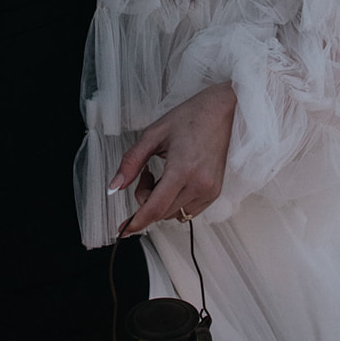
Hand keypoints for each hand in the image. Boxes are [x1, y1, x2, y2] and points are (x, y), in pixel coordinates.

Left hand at [109, 81, 236, 234]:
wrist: (225, 111)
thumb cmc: (191, 117)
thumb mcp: (153, 134)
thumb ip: (131, 162)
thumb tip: (114, 187)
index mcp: (183, 169)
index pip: (155, 207)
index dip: (136, 221)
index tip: (122, 229)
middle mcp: (199, 185)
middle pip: (161, 212)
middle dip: (145, 200)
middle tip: (145, 173)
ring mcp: (210, 191)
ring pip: (174, 214)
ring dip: (160, 202)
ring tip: (162, 175)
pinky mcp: (215, 193)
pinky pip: (188, 211)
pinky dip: (174, 203)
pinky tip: (175, 182)